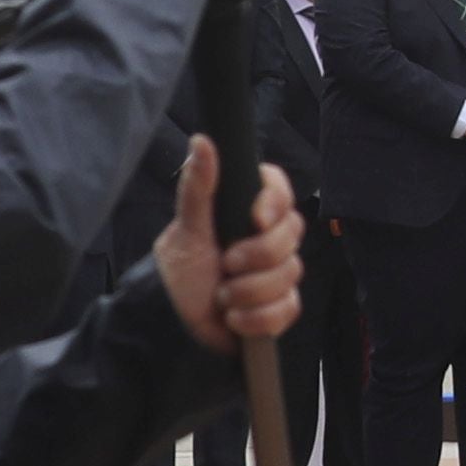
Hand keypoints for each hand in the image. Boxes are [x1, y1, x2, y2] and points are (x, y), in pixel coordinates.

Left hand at [148, 139, 304, 349]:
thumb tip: (202, 140)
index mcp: (248, 212)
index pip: (281, 191)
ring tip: (222, 297)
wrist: (175, 326)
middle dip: (255, 256)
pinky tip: (234, 317)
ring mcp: (279, 272)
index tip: (254, 219)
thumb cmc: (180, 273)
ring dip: (248, 291)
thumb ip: (198, 187)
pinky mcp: (283, 305)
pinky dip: (256, 317)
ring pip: (289, 274)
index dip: (274, 204)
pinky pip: (287, 308)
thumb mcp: (186, 230)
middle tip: (226, 263)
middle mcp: (269, 239)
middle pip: (291, 235)